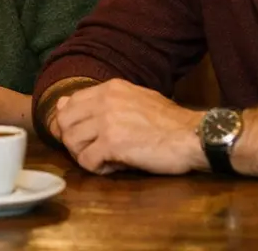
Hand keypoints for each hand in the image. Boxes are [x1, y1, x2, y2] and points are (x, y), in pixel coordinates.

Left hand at [56, 79, 204, 175]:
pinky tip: (114, 167)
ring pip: (71, 142)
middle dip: (73, 141)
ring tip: (105, 159)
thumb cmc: (169, 122)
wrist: (193, 136)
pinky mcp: (113, 143)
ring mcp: (107, 121)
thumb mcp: (135, 99)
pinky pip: (87, 160)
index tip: (82, 137)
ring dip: (85, 156)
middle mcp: (105, 100)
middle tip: (92, 151)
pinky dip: (97, 169)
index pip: (69, 103)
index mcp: (110, 88)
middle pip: (64, 123)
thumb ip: (102, 101)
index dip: (70, 124)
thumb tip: (65, 102)